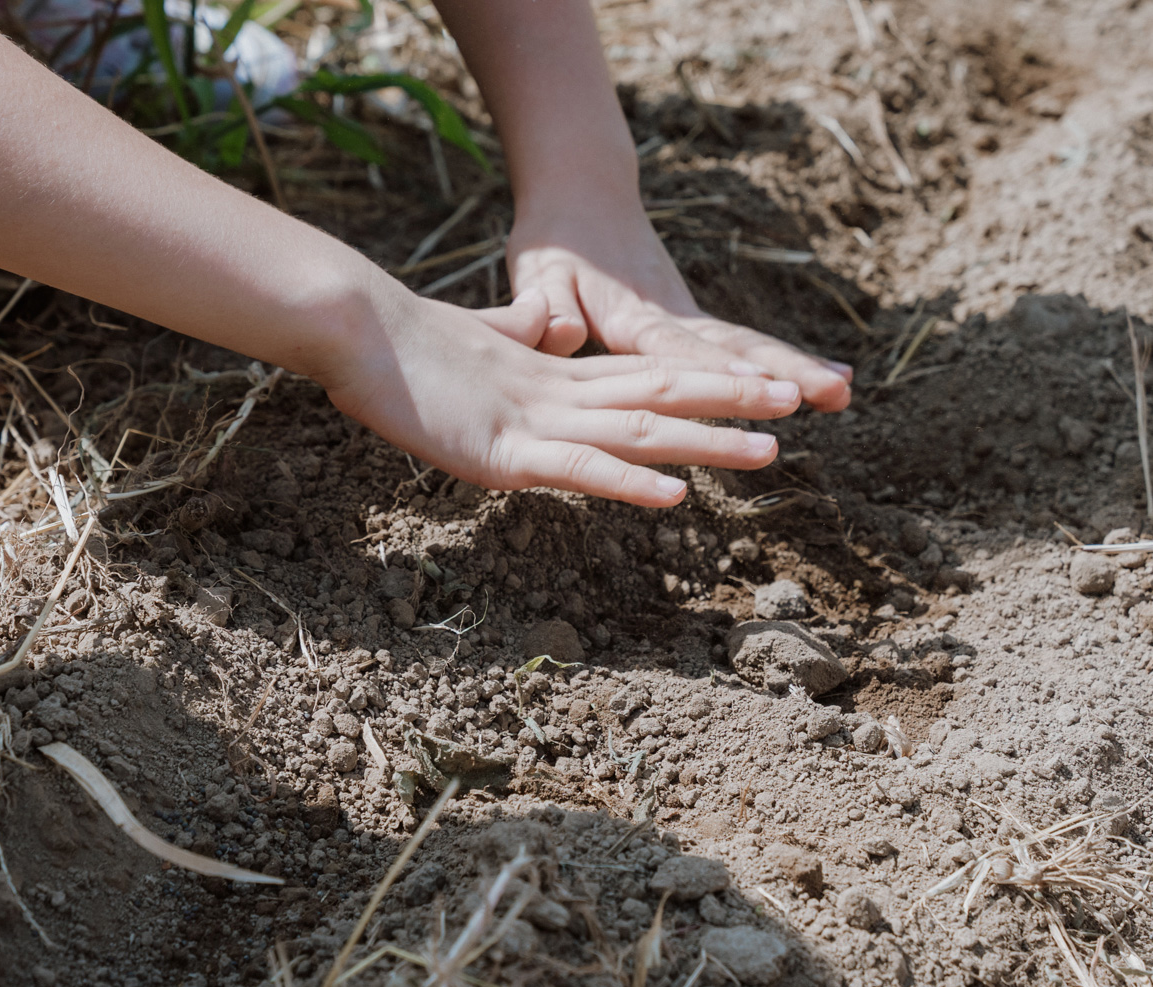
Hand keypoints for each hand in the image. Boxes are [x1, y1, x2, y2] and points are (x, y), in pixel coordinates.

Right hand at [323, 285, 807, 505]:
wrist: (352, 325)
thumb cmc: (400, 341)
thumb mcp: (478, 342)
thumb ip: (519, 336)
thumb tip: (544, 327)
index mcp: (555, 375)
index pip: (647, 376)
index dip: (708, 379)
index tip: (762, 382)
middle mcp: (560, 395)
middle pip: (663, 396)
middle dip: (733, 402)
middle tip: (800, 401)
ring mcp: (537, 423)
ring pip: (640, 433)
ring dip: (707, 443)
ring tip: (769, 452)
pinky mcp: (506, 453)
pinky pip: (579, 470)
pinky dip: (630, 482)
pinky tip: (676, 494)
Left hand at [507, 191, 852, 410]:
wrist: (582, 199)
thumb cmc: (553, 245)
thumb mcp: (538, 276)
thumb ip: (548, 309)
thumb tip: (564, 333)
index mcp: (631, 315)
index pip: (678, 348)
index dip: (716, 370)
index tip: (758, 387)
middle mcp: (672, 316)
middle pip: (734, 347)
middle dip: (783, 372)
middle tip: (832, 392)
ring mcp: (690, 317)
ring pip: (750, 346)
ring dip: (798, 368)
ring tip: (846, 391)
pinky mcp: (696, 321)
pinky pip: (745, 345)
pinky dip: (787, 361)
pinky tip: (832, 378)